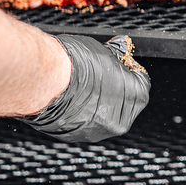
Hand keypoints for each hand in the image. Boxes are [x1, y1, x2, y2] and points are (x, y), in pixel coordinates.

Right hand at [21, 35, 150, 141]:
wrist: (45, 80)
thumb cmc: (75, 65)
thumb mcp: (103, 50)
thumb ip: (117, 54)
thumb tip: (121, 47)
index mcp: (136, 96)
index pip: (140, 81)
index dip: (127, 69)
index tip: (116, 64)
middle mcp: (120, 120)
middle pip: (124, 101)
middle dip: (114, 88)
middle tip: (98, 74)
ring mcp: (98, 132)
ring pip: (103, 115)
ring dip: (97, 102)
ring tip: (80, 86)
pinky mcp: (77, 137)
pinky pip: (84, 123)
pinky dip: (80, 112)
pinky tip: (70, 97)